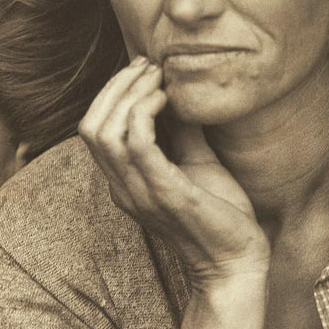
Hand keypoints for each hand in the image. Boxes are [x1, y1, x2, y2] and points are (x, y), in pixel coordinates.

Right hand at [79, 57, 269, 282]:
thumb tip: (182, 95)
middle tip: (148, 66)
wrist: (237, 262)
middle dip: (116, 86)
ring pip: (105, 131)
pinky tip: (168, 99)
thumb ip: (183, 133)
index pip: (93, 130)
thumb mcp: (197, 164)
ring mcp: (139, 192)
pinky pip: (136, 143)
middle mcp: (123, 189)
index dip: (111, 94)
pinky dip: (145, 112)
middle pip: (90, 126)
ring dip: (129, 93)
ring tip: (158, 77)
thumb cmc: (221, 217)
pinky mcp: (164, 193)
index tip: (144, 70)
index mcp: (125, 183)